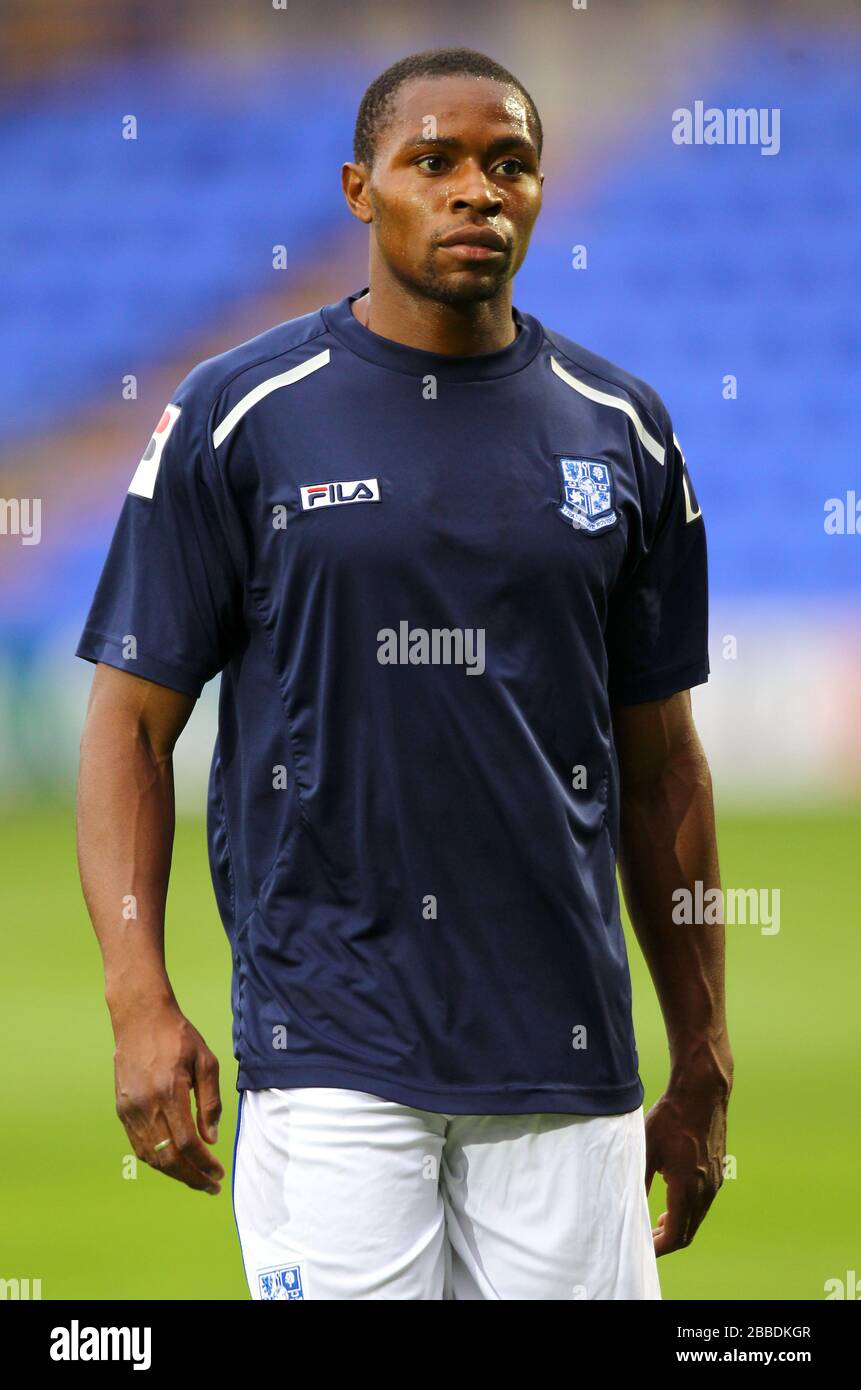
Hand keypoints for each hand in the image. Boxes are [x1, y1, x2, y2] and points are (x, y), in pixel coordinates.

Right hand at [112, 999, 224, 1194]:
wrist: (140, 1018)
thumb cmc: (178, 1036)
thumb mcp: (206, 1061)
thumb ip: (210, 1102)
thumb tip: (211, 1139)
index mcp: (169, 1091)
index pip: (186, 1143)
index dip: (203, 1164)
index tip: (218, 1174)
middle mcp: (146, 1105)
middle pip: (167, 1157)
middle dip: (191, 1177)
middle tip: (211, 1186)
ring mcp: (130, 1109)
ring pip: (151, 1156)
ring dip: (175, 1173)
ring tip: (196, 1178)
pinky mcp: (122, 1109)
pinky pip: (139, 1145)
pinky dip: (158, 1160)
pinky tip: (175, 1163)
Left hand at [644, 1065, 731, 1255]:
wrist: (702, 1093)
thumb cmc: (671, 1117)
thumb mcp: (646, 1147)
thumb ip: (640, 1180)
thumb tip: (631, 1206)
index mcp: (688, 1188)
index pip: (676, 1235)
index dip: (659, 1247)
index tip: (643, 1247)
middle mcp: (706, 1191)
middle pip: (689, 1232)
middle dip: (667, 1241)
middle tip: (646, 1239)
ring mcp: (716, 1183)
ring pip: (697, 1219)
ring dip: (678, 1226)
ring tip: (656, 1223)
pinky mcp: (718, 1173)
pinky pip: (703, 1204)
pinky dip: (688, 1212)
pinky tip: (672, 1202)